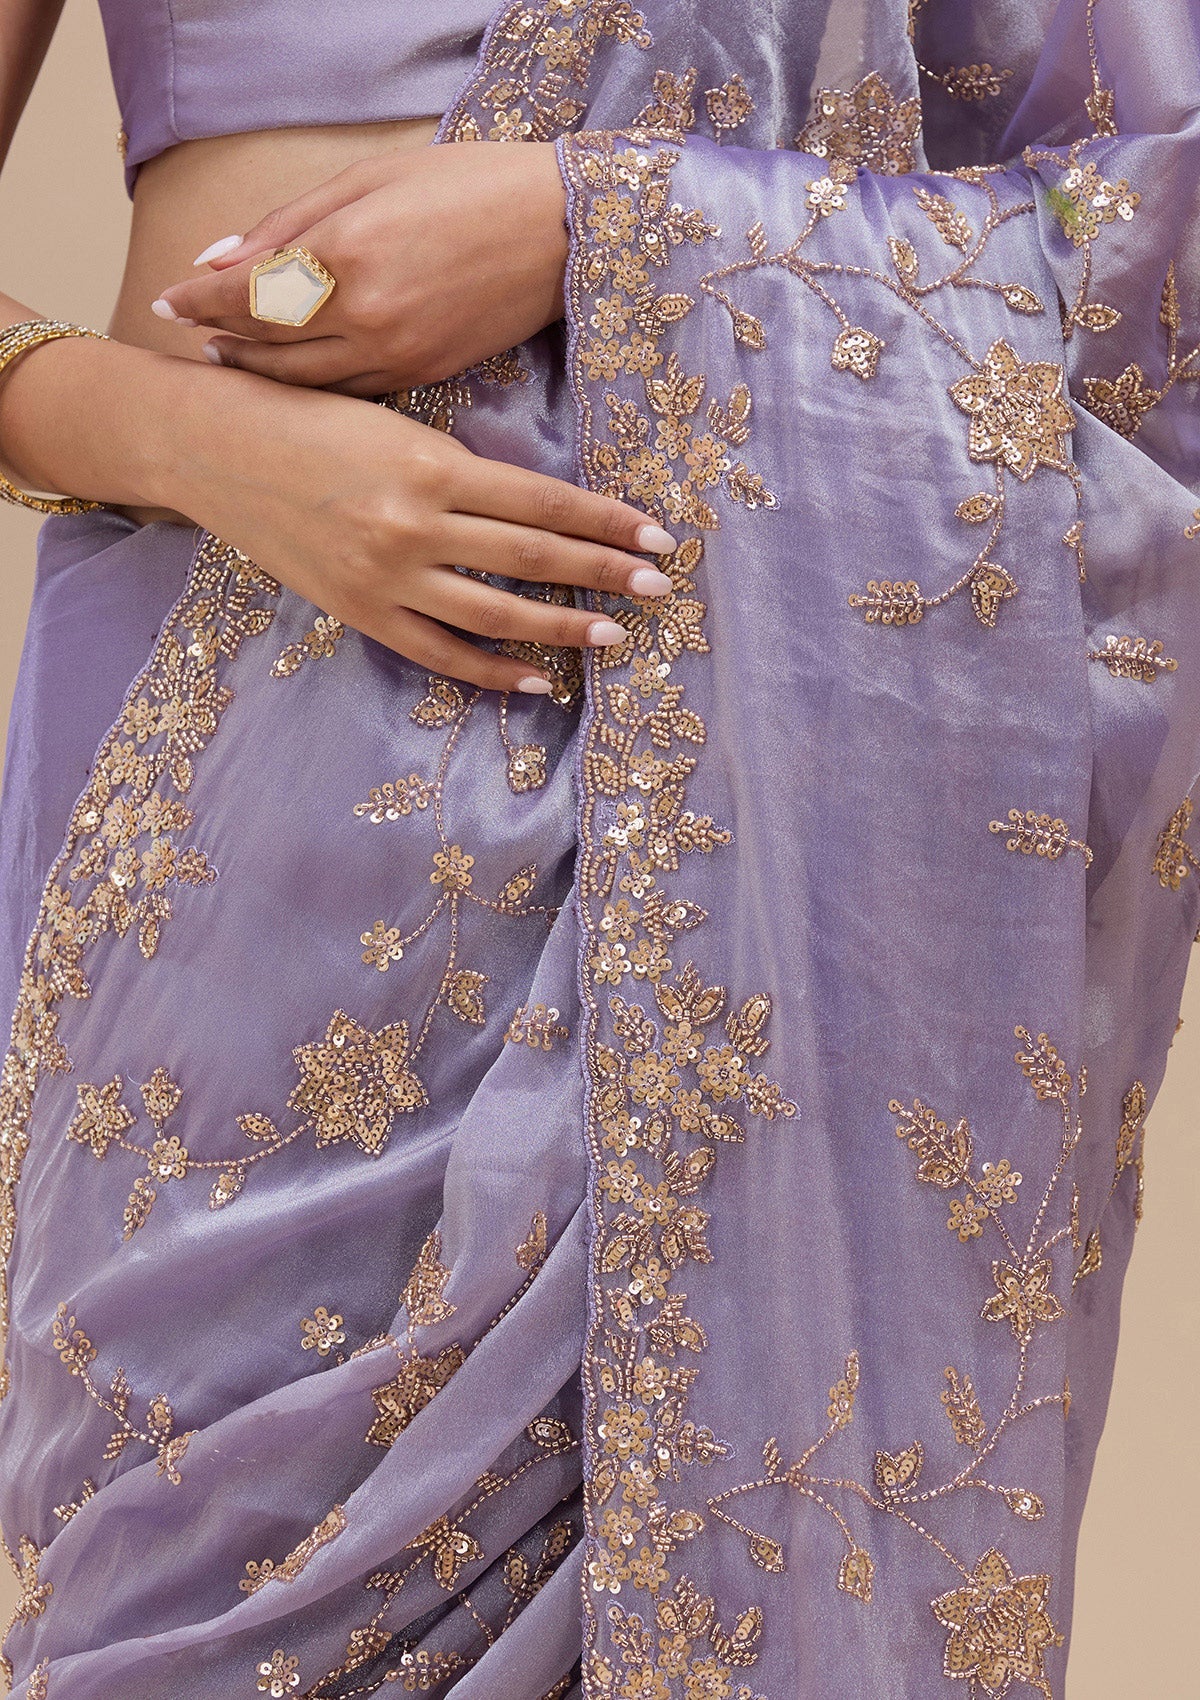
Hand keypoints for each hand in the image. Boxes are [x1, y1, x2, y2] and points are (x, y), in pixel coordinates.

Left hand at [154, 143, 570, 395]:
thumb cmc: (468, 185)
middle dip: (221, 338)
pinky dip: (309, 389)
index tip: (166, 300)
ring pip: (303, 383)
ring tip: (230, 358)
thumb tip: (215, 262)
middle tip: (192, 334)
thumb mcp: (368, 179)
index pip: (243, 294)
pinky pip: (348, 393)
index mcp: (344, 255)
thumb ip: (286, 226)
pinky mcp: (424, 376)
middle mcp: (365, 317)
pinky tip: (292, 377)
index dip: (197, 300)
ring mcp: (396, 356)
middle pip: (265, 345)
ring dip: (259, 372)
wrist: (561, 231)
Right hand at [164, 365, 675, 691]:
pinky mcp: (360, 610)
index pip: (545, 500)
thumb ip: (460, 468)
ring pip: (495, 613)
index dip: (607, 521)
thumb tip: (537, 508)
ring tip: (612, 638)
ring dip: (561, 628)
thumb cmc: (309, 419)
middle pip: (533, 556)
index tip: (656, 535)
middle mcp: (416, 524)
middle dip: (603, 574)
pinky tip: (535, 680)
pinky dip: (490, 671)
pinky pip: (438, 653)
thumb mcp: (395, 422)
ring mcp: (387, 575)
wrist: (215, 449)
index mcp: (432, 465)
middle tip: (657, 589)